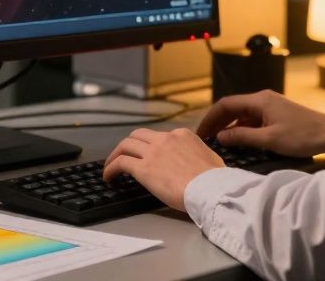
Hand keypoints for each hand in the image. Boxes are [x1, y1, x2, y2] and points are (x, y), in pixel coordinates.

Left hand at [101, 128, 224, 211]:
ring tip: (110, 166)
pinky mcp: (143, 168)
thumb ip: (199, 155)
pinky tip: (109, 177)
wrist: (210, 189)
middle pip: (138, 135)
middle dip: (128, 145)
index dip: (150, 146)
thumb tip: (198, 162)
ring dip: (115, 155)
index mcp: (182, 135)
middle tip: (123, 156)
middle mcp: (165, 139)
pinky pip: (120, 163)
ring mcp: (153, 152)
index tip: (147, 156)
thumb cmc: (215, 180)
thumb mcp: (211, 159)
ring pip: (125, 145)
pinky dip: (111, 168)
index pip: (159, 136)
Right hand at [196, 90, 324, 156]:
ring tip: (218, 142)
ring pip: (242, 114)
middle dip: (217, 122)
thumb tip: (220, 136)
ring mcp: (270, 106)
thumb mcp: (269, 140)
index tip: (200, 133)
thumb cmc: (302, 136)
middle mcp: (262, 99)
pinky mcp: (276, 114)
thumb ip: (242, 137)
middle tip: (205, 138)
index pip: (226, 104)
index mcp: (259, 100)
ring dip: (229, 126)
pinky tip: (238, 140)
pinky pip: (252, 119)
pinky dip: (242, 128)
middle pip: (232, 107)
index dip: (210, 118)